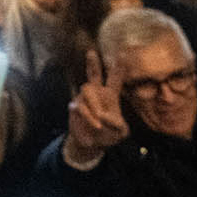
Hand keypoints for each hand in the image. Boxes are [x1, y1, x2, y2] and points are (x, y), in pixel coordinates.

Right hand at [64, 48, 129, 163]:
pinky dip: (89, 116)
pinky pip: (80, 106)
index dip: (118, 68)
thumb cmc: (110, 134)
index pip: (115, 79)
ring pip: (86, 90)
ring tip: (100, 123)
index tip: (122, 54)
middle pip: (93, 74)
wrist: (91, 144)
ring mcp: (84, 99)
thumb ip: (117, 124)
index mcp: (111, 96)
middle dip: (92, 63)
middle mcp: (96, 93)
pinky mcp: (75, 107)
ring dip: (94, 105)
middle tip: (91, 53)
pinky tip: (95, 124)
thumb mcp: (121, 132)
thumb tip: (102, 115)